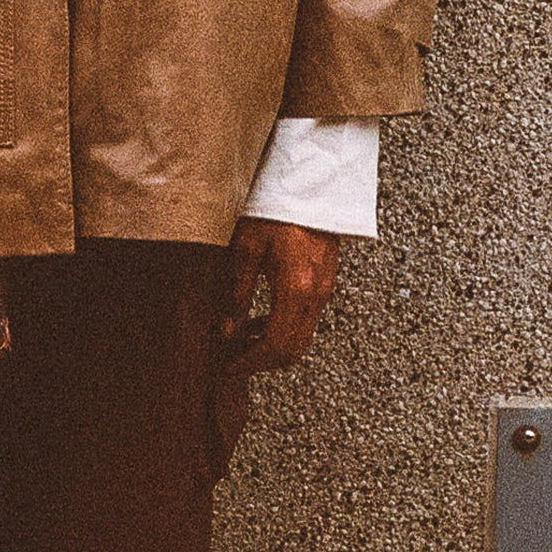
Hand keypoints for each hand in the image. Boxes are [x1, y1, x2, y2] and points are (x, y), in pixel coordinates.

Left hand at [218, 217, 339, 382]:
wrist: (310, 185)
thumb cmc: (275, 211)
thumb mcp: (245, 250)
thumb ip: (236, 295)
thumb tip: (226, 332)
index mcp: (295, 289)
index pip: (276, 346)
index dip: (251, 362)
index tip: (229, 366)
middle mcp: (316, 295)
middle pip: (293, 350)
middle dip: (262, 361)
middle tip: (233, 358)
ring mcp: (325, 290)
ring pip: (301, 337)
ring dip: (272, 345)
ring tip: (241, 337)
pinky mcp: (326, 283)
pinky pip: (306, 320)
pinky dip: (283, 328)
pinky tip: (260, 317)